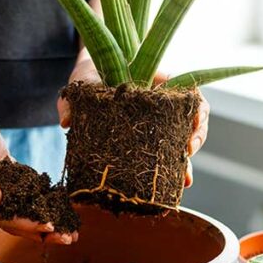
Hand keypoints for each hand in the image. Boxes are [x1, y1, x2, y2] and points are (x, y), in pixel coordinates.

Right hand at [0, 84, 74, 244]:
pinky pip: (22, 178)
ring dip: (41, 211)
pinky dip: (38, 188)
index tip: (46, 228)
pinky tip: (56, 197)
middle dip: (38, 226)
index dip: (23, 224)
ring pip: (19, 200)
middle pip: (12, 215)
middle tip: (66, 236)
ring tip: (66, 222)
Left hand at [57, 58, 209, 186]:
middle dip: (196, 139)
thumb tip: (66, 122)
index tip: (192, 128)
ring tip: (184, 181)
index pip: (189, 95)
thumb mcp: (81, 83)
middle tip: (187, 157)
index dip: (196, 112)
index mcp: (155, 83)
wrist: (87, 80)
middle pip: (192, 119)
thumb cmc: (89, 75)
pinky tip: (169, 186)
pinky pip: (164, 152)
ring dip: (186, 160)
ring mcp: (156, 122)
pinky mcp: (146, 138)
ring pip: (181, 139)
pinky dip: (169, 168)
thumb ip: (72, 100)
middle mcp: (162, 103)